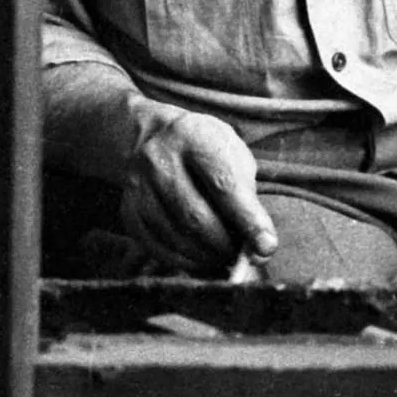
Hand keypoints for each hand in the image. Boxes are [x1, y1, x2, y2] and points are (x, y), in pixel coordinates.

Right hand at [118, 106, 276, 275]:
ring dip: (208, 256)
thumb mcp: (231, 152)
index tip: (267, 246)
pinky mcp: (128, 212)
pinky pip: (158, 248)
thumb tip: (260, 245)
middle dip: (226, 245)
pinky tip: (201, 257)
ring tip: (225, 256)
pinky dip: (185, 261)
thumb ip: (246, 194)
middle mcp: (160, 160)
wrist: (151, 137)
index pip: (224, 185)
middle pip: (196, 216)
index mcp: (194, 136)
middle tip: (244, 255)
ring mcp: (139, 187)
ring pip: (177, 236)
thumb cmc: (204, 149)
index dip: (248, 219)